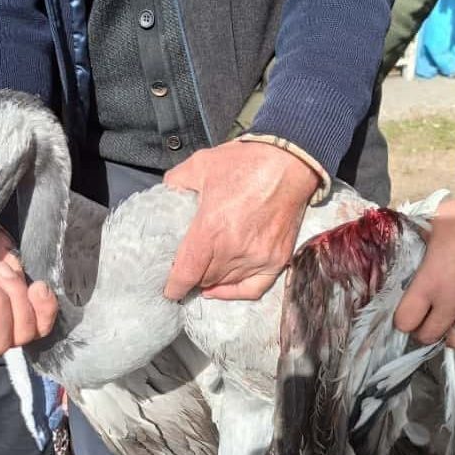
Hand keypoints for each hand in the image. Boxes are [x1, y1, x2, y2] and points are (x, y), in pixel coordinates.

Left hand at [163, 140, 317, 300]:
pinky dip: (236, 292)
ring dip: (212, 280)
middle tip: (187, 267)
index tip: (169, 289)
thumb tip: (165, 191)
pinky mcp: (276, 259)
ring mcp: (257, 257)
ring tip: (204, 272)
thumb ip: (176, 181)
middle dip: (192, 276)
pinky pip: (253, 289)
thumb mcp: (200, 164)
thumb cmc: (245, 163)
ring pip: (225, 282)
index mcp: (210, 230)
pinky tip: (223, 288)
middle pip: (204, 279)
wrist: (289, 162)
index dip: (174, 286)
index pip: (186, 273)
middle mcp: (232, 250)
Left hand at [393, 195, 454, 349]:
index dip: (401, 320)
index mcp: (430, 284)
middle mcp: (451, 302)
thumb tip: (401, 239)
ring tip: (445, 322)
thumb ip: (415, 239)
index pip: (406, 321)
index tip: (402, 311)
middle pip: (430, 336)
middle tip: (421, 318)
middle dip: (421, 331)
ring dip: (448, 334)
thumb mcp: (431, 224)